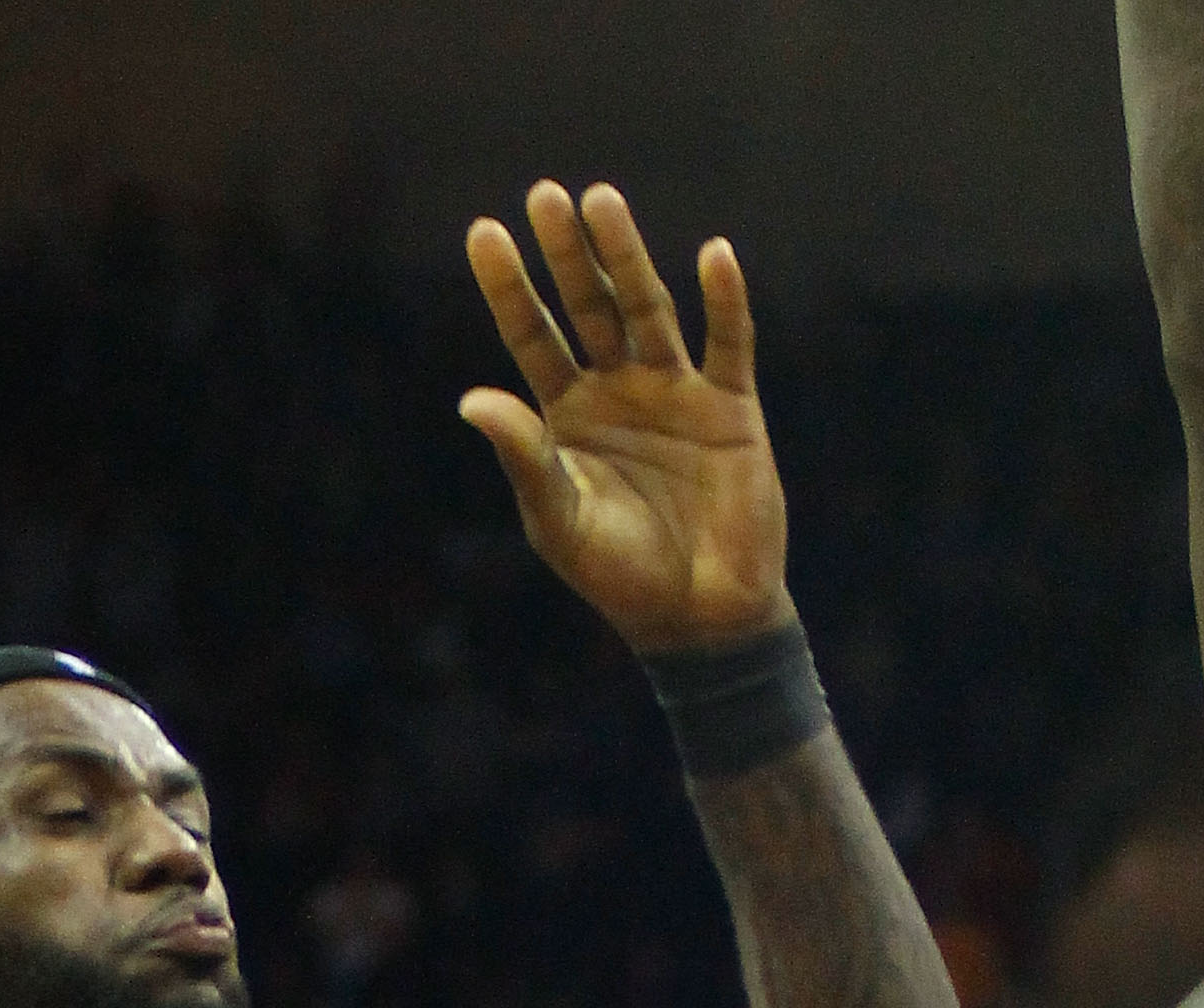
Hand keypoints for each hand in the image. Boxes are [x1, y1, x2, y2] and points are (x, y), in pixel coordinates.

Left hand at [463, 182, 789, 655]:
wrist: (698, 617)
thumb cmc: (618, 574)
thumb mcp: (559, 519)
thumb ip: (524, 457)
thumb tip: (472, 400)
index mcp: (567, 416)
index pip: (531, 337)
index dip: (509, 288)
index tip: (483, 232)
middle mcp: (618, 391)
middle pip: (587, 307)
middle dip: (568, 254)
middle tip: (545, 195)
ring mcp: (676, 394)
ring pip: (648, 310)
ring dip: (628, 258)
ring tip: (603, 201)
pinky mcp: (731, 409)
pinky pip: (728, 345)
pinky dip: (725, 302)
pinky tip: (712, 256)